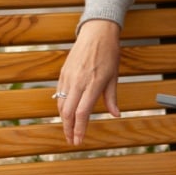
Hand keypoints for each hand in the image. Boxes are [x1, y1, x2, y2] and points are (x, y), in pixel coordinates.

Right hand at [55, 19, 121, 144]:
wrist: (96, 33)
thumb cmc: (108, 53)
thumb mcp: (113, 76)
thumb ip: (111, 97)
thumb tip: (115, 114)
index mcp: (93, 83)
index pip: (82, 112)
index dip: (79, 129)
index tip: (79, 141)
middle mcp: (78, 81)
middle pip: (68, 112)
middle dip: (69, 129)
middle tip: (72, 141)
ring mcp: (69, 77)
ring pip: (61, 104)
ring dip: (64, 120)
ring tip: (69, 130)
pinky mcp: (63, 73)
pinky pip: (59, 94)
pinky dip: (62, 107)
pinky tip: (66, 114)